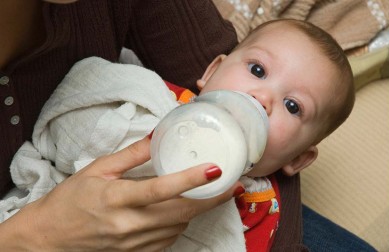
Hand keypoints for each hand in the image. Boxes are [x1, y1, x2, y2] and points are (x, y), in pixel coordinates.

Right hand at [0, 136, 241, 251]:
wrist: (49, 239)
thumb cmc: (70, 201)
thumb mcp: (97, 170)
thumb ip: (131, 154)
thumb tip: (156, 135)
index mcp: (115, 199)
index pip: (160, 189)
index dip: (190, 180)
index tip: (215, 169)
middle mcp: (128, 225)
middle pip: (181, 213)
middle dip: (212, 199)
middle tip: (234, 184)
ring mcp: (135, 244)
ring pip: (179, 227)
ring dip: (199, 210)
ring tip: (213, 193)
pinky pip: (170, 238)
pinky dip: (182, 223)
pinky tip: (182, 210)